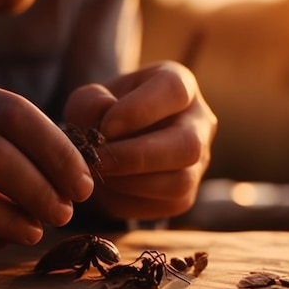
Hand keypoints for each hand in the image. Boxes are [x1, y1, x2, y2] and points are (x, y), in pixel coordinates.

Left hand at [63, 61, 216, 220]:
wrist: (108, 149)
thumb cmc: (102, 115)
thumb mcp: (89, 99)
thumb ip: (91, 103)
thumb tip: (105, 119)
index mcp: (179, 84)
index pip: (173, 90)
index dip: (139, 109)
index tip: (105, 127)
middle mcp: (199, 122)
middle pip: (187, 144)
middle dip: (136, 156)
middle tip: (98, 158)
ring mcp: (198, 162)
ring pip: (179, 181)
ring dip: (130, 181)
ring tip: (100, 172)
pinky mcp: (185, 195)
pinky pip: (165, 204)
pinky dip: (130, 198)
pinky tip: (110, 185)